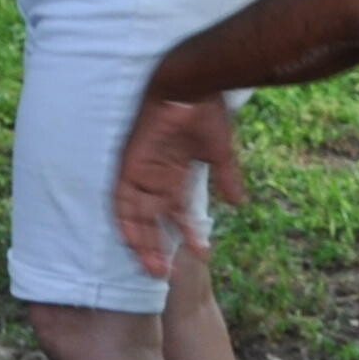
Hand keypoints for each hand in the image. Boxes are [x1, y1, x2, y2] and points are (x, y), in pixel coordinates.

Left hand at [111, 79, 245, 281]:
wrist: (193, 85)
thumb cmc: (206, 111)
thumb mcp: (219, 152)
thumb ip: (226, 178)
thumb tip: (238, 203)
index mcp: (174, 173)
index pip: (176, 212)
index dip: (187, 233)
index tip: (201, 253)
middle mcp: (155, 176)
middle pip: (151, 220)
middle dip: (158, 247)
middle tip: (166, 274)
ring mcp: (141, 170)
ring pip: (135, 216)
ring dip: (142, 243)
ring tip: (154, 269)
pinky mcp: (129, 163)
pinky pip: (120, 198)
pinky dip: (126, 220)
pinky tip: (132, 241)